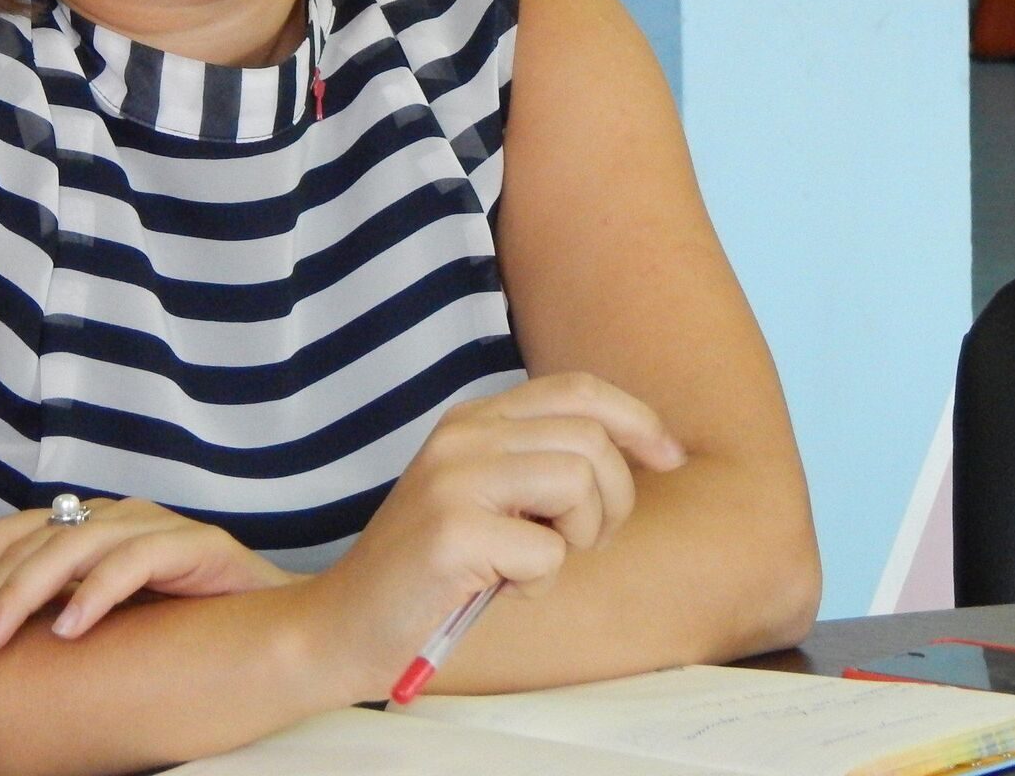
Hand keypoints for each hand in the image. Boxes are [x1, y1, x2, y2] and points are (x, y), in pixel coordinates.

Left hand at [0, 497, 296, 680]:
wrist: (277, 626)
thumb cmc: (182, 628)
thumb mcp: (100, 619)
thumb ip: (53, 613)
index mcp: (87, 526)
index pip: (7, 534)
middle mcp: (115, 515)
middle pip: (30, 539)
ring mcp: (155, 526)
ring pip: (72, 545)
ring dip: (21, 597)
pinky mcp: (195, 545)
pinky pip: (135, 560)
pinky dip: (95, 593)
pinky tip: (68, 631)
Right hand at [308, 371, 684, 698]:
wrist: (343, 624)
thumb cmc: (433, 569)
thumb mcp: (489, 496)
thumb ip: (544, 462)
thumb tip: (647, 450)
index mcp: (474, 420)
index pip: (576, 390)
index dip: (636, 418)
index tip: (670, 459)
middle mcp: (462, 436)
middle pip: (591, 440)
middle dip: (612, 500)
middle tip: (580, 541)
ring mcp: (453, 479)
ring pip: (578, 482)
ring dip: (579, 536)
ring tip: (536, 562)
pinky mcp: (451, 532)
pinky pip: (547, 551)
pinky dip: (539, 581)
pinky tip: (499, 588)